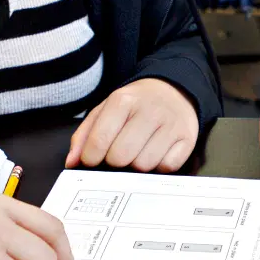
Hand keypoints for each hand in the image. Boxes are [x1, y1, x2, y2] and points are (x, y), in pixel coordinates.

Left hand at [67, 78, 199, 171]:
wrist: (174, 91)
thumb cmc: (134, 106)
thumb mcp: (105, 111)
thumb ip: (84, 135)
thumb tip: (72, 162)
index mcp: (123, 100)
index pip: (99, 141)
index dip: (91, 157)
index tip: (93, 158)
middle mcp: (149, 110)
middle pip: (121, 157)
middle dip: (115, 162)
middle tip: (118, 154)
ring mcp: (171, 124)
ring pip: (144, 165)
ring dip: (137, 165)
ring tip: (138, 151)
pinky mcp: (188, 138)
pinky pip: (167, 167)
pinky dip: (159, 166)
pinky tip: (156, 152)